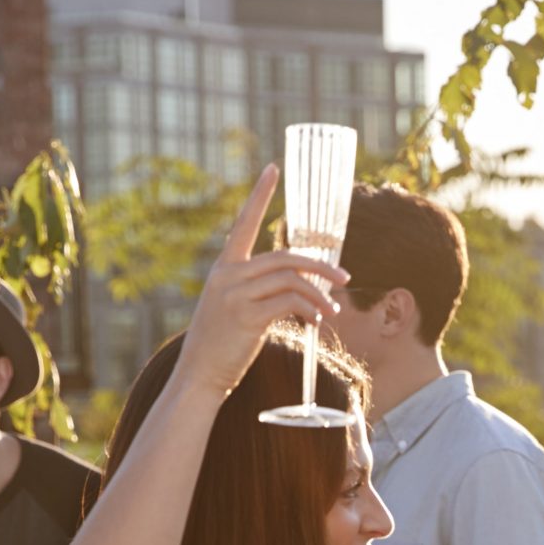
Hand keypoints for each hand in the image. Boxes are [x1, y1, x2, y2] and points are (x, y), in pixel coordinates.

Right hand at [173, 165, 350, 397]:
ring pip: (291, 279)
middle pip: (284, 256)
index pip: (243, 222)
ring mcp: (236, 295)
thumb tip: (298, 288)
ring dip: (319, 293)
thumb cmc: (221, 345)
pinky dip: (309, 310)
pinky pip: (290, 303)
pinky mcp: (247, 317)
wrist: (198, 376)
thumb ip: (258, 291)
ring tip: (332, 310)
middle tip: (344, 276)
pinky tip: (316, 322)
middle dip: (319, 264)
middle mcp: (228, 275)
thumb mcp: (233, 308)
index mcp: (224, 268)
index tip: (273, 168)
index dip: (260, 195)